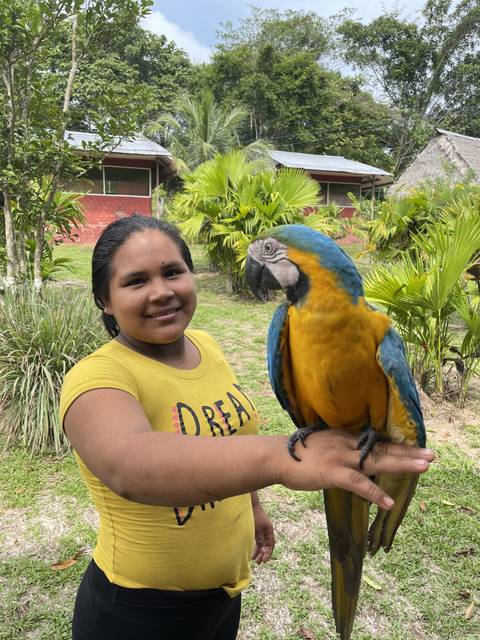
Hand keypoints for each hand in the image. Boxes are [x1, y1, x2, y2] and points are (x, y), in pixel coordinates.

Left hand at [251, 503, 274, 563]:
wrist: (249, 504)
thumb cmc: (253, 515)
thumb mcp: (256, 528)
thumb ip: (259, 538)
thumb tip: (261, 548)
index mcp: (269, 530)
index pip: (271, 544)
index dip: (268, 553)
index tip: (264, 561)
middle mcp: (266, 530)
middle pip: (266, 545)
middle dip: (263, 554)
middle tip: (258, 562)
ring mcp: (261, 529)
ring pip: (261, 543)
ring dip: (258, 551)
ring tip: (253, 559)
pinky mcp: (256, 528)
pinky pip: (257, 540)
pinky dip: (255, 546)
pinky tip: (251, 550)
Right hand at [273, 430, 433, 509]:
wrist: (275, 457)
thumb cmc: (298, 454)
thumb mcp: (325, 446)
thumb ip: (343, 451)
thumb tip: (357, 462)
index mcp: (345, 437)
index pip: (376, 441)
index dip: (398, 444)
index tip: (418, 446)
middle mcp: (346, 444)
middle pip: (382, 448)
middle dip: (408, 452)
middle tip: (431, 455)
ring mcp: (340, 458)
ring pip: (375, 461)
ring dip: (401, 464)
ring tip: (422, 468)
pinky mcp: (331, 473)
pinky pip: (358, 483)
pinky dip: (374, 492)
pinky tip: (388, 501)